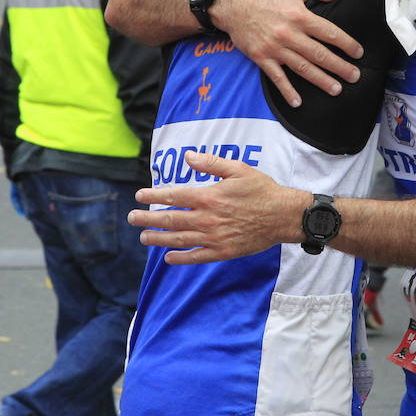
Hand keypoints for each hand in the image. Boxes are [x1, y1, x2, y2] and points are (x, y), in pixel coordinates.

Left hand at [130, 152, 306, 263]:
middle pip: (170, 219)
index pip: (173, 196)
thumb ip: (211, 163)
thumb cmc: (261, 189)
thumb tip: (188, 156)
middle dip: (148, 218)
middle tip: (132, 218)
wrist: (283, 215)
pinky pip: (197, 256)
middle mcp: (207, 218)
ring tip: (143, 237)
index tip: (139, 196)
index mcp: (209, 196)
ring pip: (179, 239)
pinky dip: (180, 258)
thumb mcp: (238, 169)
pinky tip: (168, 257)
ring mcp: (214, 237)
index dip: (153, 196)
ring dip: (158, 239)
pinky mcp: (223, 251)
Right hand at [211, 0, 362, 106]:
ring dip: (321, 80)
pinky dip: (287, 91)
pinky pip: (277, 77)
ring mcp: (276, 48)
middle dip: (339, 67)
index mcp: (300, 17)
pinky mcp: (262, 58)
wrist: (234, 5)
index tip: (357, 53)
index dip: (346, 44)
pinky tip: (298, 102)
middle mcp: (290, 35)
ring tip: (336, 89)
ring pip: (303, 68)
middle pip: (319, 54)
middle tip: (355, 76)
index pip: (329, 33)